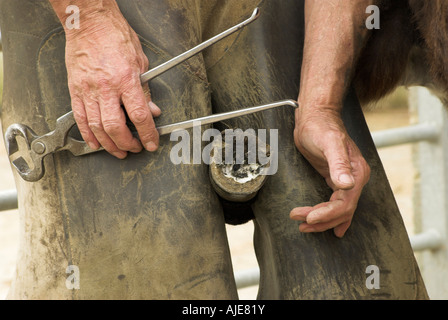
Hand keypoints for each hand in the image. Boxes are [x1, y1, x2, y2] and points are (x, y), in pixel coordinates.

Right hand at [64, 10, 160, 157]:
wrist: (90, 23)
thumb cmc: (115, 36)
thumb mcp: (140, 62)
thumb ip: (145, 90)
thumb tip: (151, 110)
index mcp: (126, 79)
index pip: (139, 115)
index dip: (147, 134)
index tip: (150, 143)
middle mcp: (106, 87)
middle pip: (115, 127)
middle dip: (126, 143)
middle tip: (134, 148)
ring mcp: (88, 89)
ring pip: (96, 127)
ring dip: (108, 144)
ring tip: (118, 150)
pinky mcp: (76, 89)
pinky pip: (80, 118)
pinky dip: (88, 134)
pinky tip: (95, 142)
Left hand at [290, 106, 370, 237]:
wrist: (314, 116)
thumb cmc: (321, 126)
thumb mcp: (329, 143)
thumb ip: (339, 164)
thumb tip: (347, 185)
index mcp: (357, 173)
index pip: (345, 203)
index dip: (328, 214)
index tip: (309, 217)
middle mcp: (355, 179)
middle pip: (342, 211)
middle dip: (321, 220)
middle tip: (300, 223)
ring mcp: (346, 180)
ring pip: (339, 210)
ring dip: (323, 221)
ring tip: (304, 226)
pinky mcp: (334, 179)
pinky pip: (336, 203)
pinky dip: (332, 216)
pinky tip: (331, 227)